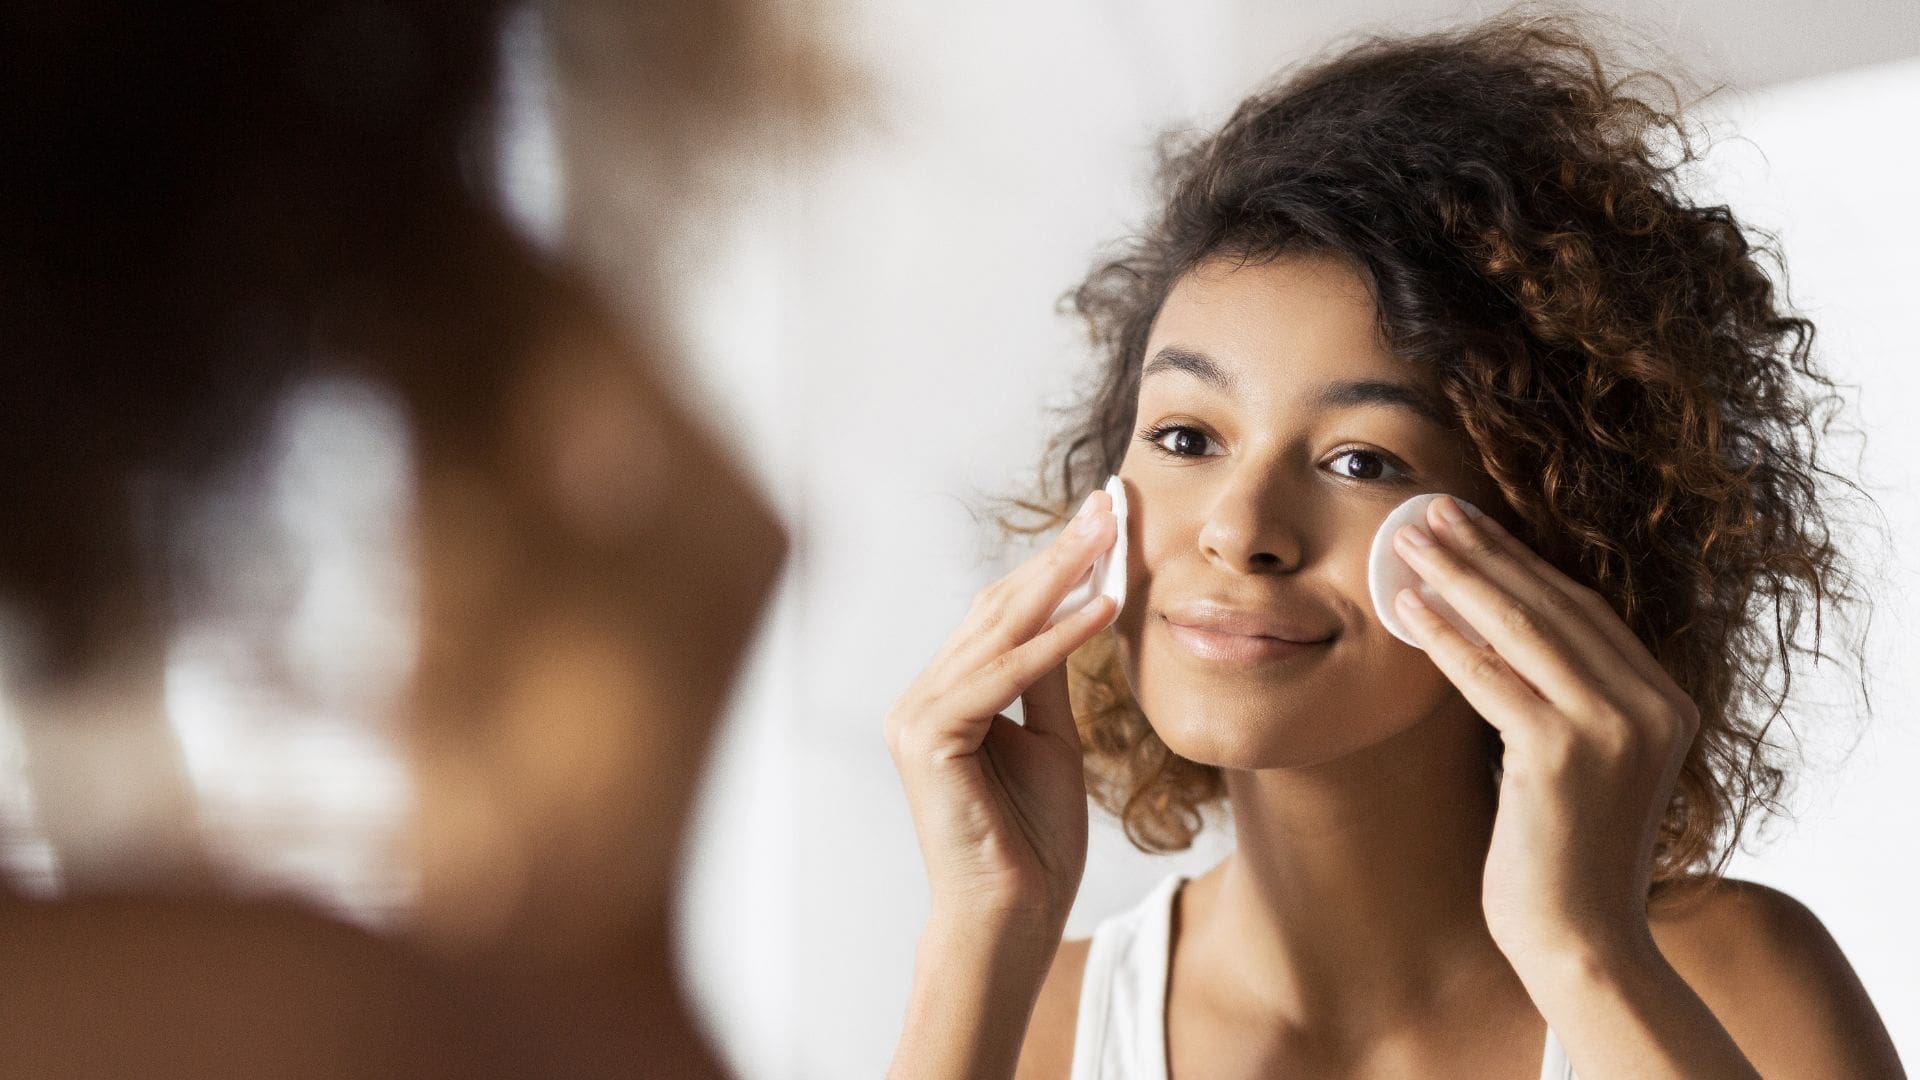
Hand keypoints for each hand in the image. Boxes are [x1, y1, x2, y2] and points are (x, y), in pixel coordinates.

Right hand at [884, 490, 1118, 932]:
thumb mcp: (1051, 742)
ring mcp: (917, 714)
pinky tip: (1101, 607)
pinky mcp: (930, 737)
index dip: (1055, 563)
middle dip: (1060, 552)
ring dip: (1062, 577)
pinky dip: (1056, 640)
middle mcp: (921, 697)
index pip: (1002, 612)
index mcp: (945, 696)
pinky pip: (1004, 675)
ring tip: (1112, 533)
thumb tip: (1075, 612)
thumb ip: (1049, 681)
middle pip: (999, 607)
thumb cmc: (1031, 843)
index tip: (1104, 518)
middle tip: (1109, 502)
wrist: (1011, 919)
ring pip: (1000, 630)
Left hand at [1390, 495, 1700, 968]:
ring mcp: (1614, 728)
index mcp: (1668, 704)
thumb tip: (1489, 627)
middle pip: (1554, 605)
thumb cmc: (1564, 859)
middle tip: (1429, 511)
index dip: (1523, 563)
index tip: (1473, 527)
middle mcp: (1653, 707)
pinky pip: (1490, 676)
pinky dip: (1443, 636)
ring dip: (1457, 576)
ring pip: (1521, 628)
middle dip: (1486, 551)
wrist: (1581, 944)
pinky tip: (1403, 607)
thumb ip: (1563, 701)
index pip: (1585, 611)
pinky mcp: (1563, 753)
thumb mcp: (1580, 764)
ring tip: (1405, 540)